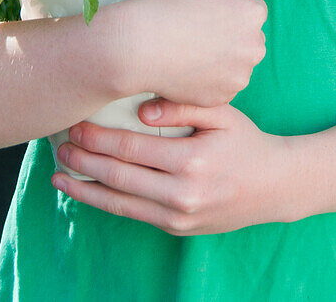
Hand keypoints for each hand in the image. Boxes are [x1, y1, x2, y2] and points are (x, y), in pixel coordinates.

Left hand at [51, 98, 293, 234]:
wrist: (275, 186)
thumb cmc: (246, 141)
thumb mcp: (222, 113)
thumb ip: (181, 106)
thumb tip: (141, 109)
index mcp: (191, 161)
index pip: (131, 149)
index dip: (98, 137)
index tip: (76, 124)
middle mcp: (181, 194)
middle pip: (118, 177)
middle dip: (84, 161)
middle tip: (60, 146)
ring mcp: (178, 217)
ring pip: (119, 204)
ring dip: (86, 190)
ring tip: (60, 176)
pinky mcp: (177, 229)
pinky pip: (134, 214)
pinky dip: (107, 202)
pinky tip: (90, 190)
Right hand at [125, 0, 267, 107]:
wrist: (140, 44)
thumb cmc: (170, 7)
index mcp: (252, 14)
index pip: (252, 12)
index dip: (228, 11)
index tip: (207, 15)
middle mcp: (254, 46)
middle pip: (249, 40)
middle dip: (232, 37)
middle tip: (199, 34)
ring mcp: (240, 75)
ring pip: (237, 65)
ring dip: (223, 60)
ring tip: (192, 52)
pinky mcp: (224, 97)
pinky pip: (222, 86)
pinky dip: (210, 80)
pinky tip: (189, 69)